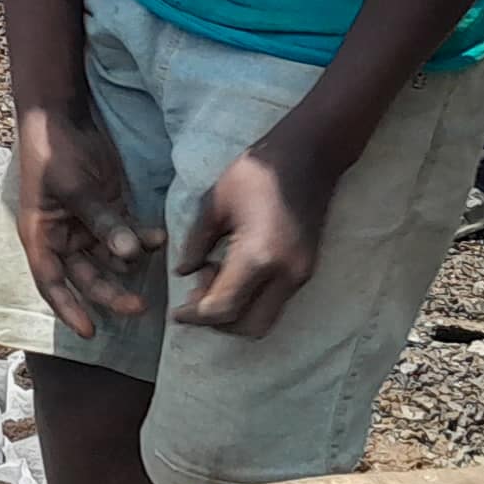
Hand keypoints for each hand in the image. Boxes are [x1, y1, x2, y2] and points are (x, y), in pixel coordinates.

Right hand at [13, 99, 152, 337]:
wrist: (62, 113)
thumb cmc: (53, 151)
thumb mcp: (74, 188)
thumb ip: (102, 221)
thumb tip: (127, 254)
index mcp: (41, 236)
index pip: (51, 282)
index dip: (68, 309)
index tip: (88, 331)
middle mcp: (63, 236)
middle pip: (86, 276)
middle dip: (111, 292)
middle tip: (139, 307)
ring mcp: (86, 224)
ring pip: (109, 258)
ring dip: (130, 263)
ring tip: (154, 259)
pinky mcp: (107, 210)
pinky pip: (125, 234)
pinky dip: (140, 238)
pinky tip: (157, 237)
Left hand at [176, 144, 326, 335]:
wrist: (307, 156)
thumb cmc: (255, 173)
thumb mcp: (213, 203)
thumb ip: (195, 243)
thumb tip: (183, 273)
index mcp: (259, 256)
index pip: (224, 308)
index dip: (195, 317)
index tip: (176, 313)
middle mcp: (286, 274)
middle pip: (248, 327)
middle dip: (217, 322)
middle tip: (194, 295)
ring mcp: (301, 275)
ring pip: (265, 319)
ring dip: (235, 313)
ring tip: (212, 277)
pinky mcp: (306, 270)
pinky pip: (275, 302)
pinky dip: (250, 300)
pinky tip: (231, 271)